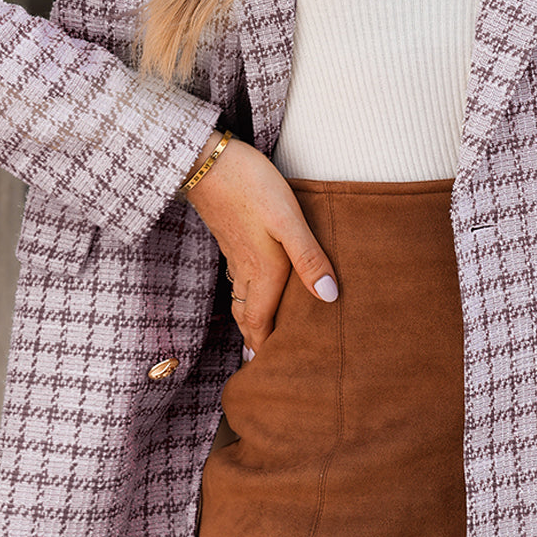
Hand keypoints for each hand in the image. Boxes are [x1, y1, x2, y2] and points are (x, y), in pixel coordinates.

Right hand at [185, 136, 337, 355]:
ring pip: (242, 299)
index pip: (261, 322)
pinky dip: (246, 296)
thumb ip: (309, 258)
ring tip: (260, 337)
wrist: (205, 162)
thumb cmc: (250, 187)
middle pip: (249, 316)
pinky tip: (253, 288)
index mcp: (264, 271)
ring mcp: (235, 254)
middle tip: (263, 365)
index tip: (268, 375)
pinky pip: (239, 279)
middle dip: (255, 342)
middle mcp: (247, 269)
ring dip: (251, 321)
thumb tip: (330, 298)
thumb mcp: (288, 220)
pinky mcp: (231, 238)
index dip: (265, 348)